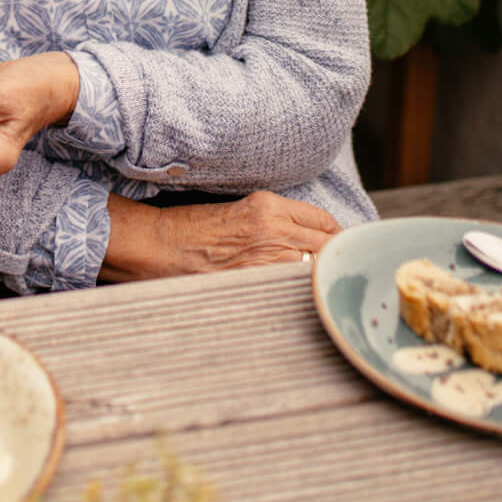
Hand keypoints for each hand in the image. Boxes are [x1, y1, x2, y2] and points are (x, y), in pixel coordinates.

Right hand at [100, 189, 338, 281]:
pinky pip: (293, 287)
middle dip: (336, 260)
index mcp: (269, 204)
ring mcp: (267, 256)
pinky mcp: (256, 278)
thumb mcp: (242, 211)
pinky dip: (299, 292)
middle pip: (329, 246)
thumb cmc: (195, 228)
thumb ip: (278, 222)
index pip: (324, 221)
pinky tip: (297, 297)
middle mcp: (274, 227)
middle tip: (337, 271)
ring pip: (316, 270)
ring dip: (321, 278)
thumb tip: (313, 241)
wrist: (162, 245)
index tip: (340, 247)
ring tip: (320, 288)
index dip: (337, 237)